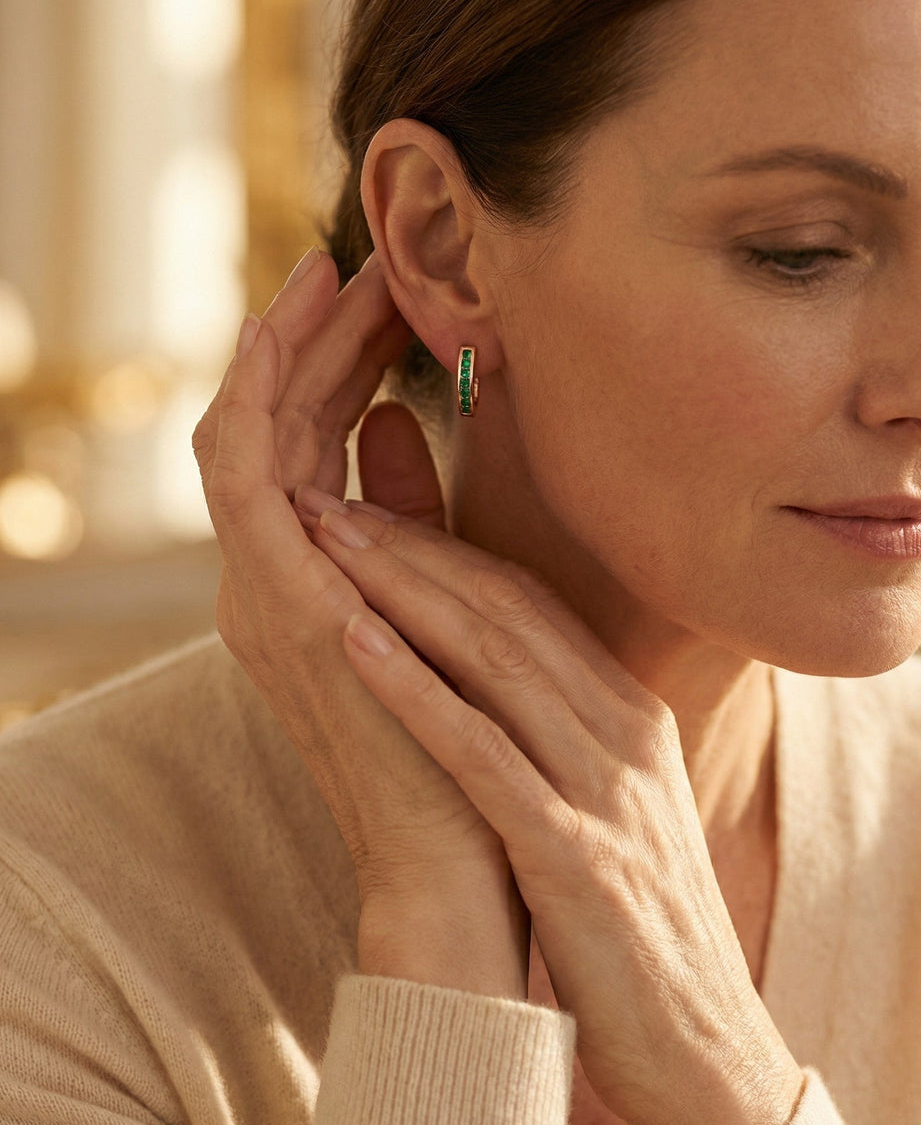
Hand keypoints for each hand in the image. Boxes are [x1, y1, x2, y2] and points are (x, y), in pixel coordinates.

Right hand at [191, 251, 528, 996]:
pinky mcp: (280, 610)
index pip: (312, 451)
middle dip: (313, 342)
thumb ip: (412, 523)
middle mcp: (273, 587)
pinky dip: (264, 403)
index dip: (342, 367)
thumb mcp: (441, 612)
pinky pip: (246, 483)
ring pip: (248, 437)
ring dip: (285, 350)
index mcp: (315, 589)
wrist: (466, 866)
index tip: (391, 297)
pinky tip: (301, 333)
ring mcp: (267, 598)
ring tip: (334, 269)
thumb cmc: (471, 751)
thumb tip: (399, 428)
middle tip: (357, 258)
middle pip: (276, 432)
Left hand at [299, 497, 803, 1124]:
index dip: (443, 551)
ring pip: (496, 659)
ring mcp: (607, 793)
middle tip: (325, 498)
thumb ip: (561, 738)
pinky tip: (353, 642)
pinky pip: (486, 755)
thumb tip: (492, 685)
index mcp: (629, 718)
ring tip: (324, 540)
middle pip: (507, 611)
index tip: (366, 513)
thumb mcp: (606, 811)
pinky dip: (416, 692)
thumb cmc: (635, 932)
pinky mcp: (580, 859)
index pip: (528, 606)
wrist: (703, 1051)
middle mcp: (625, 736)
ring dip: (403, 592)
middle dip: (410, 547)